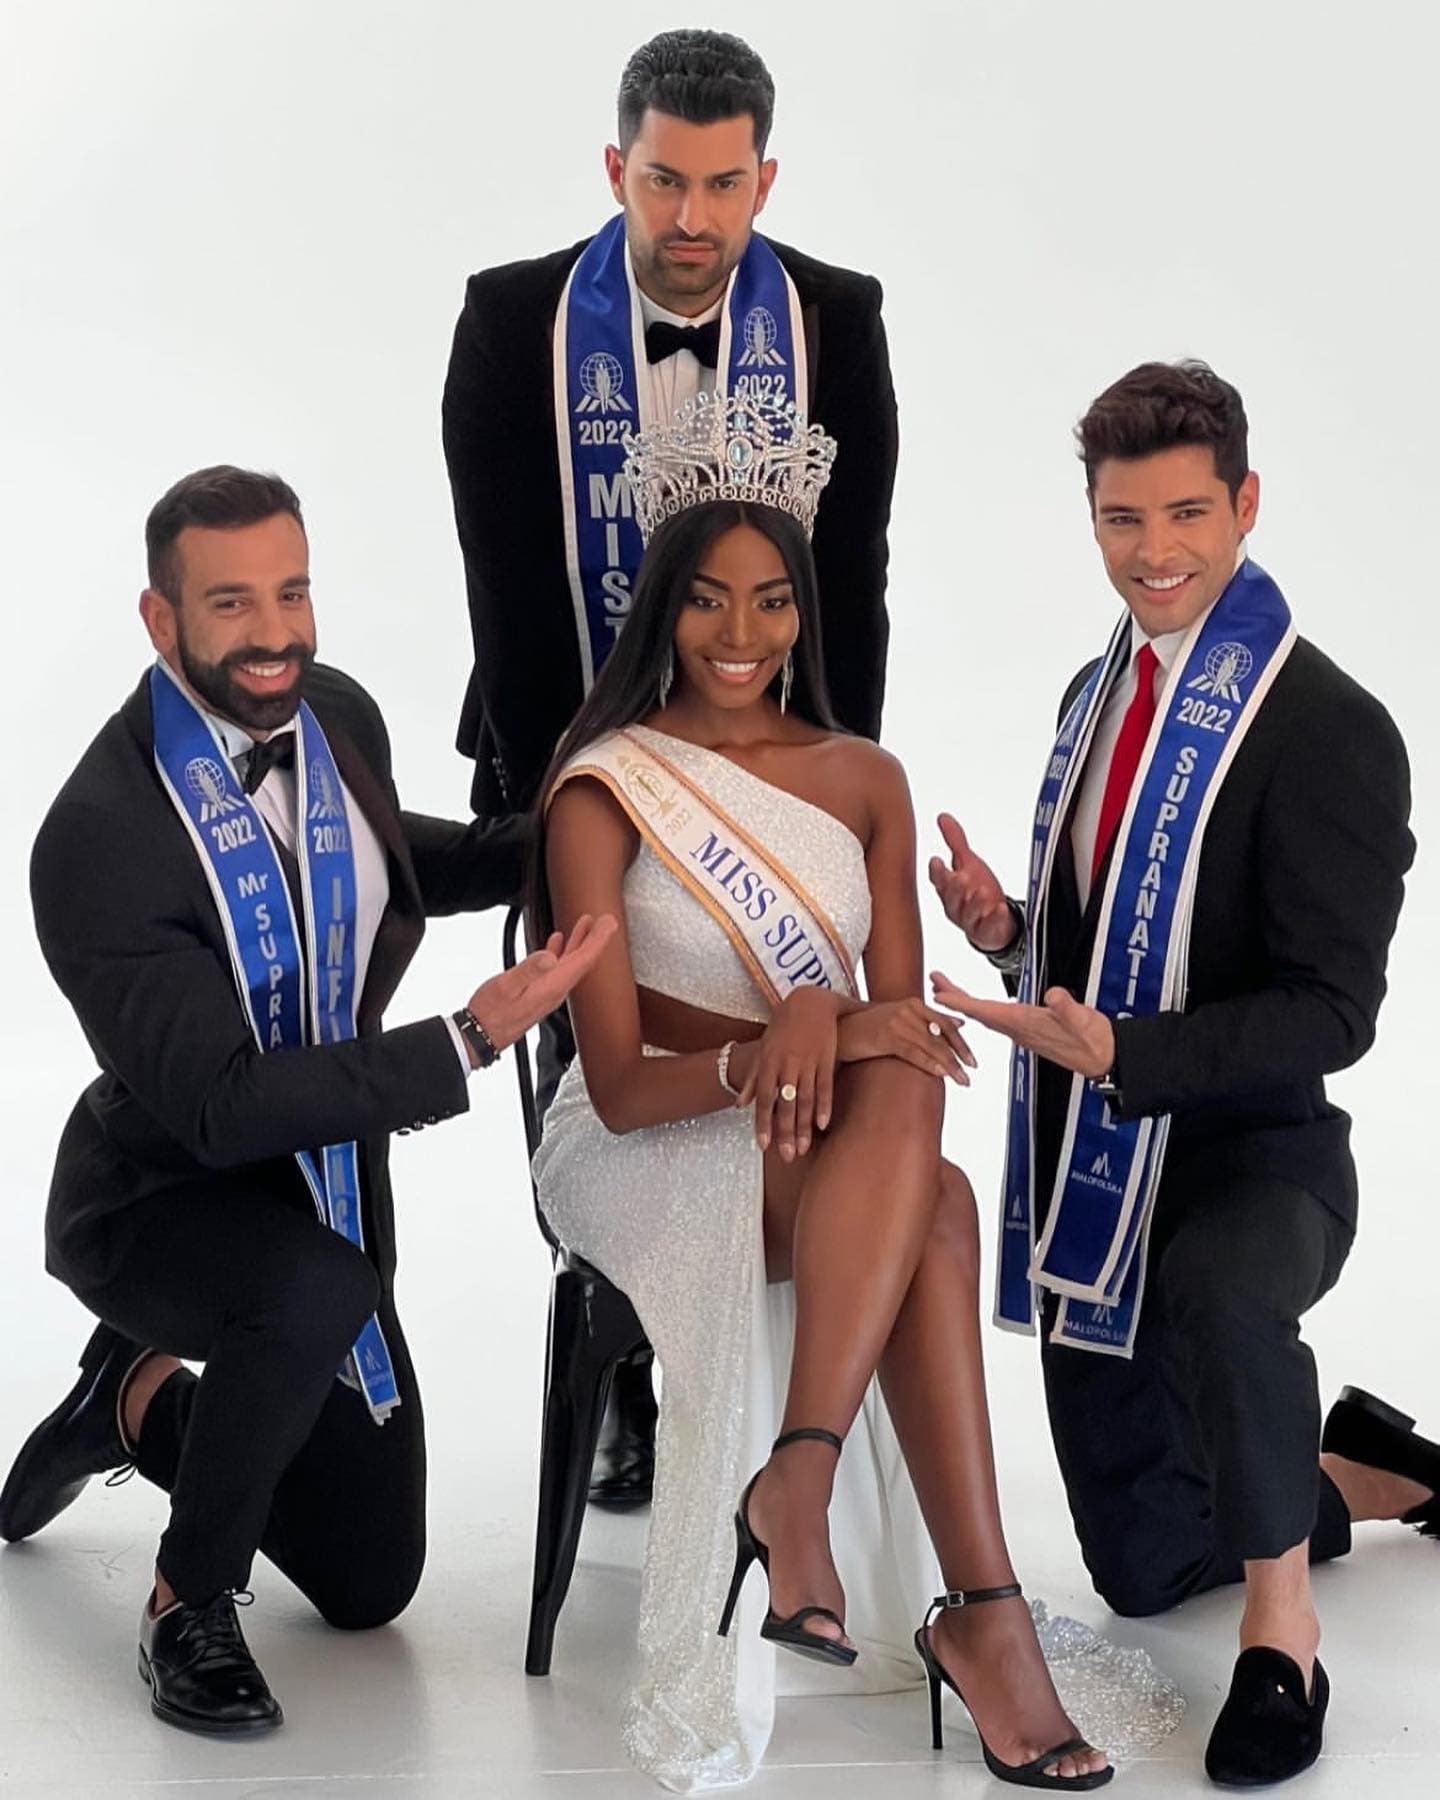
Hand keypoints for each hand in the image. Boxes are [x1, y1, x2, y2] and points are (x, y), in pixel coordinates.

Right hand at [467, 914, 617, 1054]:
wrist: (480, 1035)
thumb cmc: (491, 1013)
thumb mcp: (506, 986)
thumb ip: (528, 970)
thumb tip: (549, 956)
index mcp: (552, 986)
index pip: (583, 960)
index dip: (598, 939)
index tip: (608, 923)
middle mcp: (555, 991)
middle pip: (582, 961)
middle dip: (595, 939)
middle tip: (606, 922)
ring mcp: (548, 993)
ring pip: (570, 964)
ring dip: (580, 944)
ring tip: (586, 926)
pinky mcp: (539, 994)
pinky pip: (556, 970)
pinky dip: (561, 953)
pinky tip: (557, 944)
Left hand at [737, 988, 840, 1160]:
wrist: (810, 1001)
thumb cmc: (783, 1026)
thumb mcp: (763, 1049)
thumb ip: (752, 1079)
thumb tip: (739, 1105)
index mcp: (769, 1063)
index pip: (764, 1099)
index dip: (763, 1123)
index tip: (764, 1146)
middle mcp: (787, 1065)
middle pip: (785, 1105)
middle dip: (785, 1132)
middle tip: (787, 1157)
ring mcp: (807, 1062)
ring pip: (805, 1100)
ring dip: (804, 1126)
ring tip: (804, 1148)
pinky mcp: (826, 1059)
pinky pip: (825, 1087)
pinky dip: (824, 1106)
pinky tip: (823, 1125)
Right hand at [837, 998, 976, 1083]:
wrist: (838, 1028)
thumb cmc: (867, 1027)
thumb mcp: (898, 1018)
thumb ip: (925, 1021)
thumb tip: (958, 1023)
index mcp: (913, 1004)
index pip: (945, 1023)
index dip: (961, 1043)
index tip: (971, 1060)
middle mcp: (908, 1009)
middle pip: (942, 1035)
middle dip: (960, 1055)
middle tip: (971, 1072)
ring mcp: (898, 1022)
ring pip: (932, 1046)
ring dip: (950, 1065)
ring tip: (962, 1080)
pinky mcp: (887, 1036)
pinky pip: (914, 1052)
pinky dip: (930, 1064)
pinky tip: (941, 1075)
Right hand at [927, 814, 1015, 952]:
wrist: (994, 920)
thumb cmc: (978, 890)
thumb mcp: (968, 862)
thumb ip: (955, 841)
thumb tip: (943, 817)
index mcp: (948, 889)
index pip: (938, 880)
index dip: (937, 872)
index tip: (937, 860)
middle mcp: (956, 906)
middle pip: (951, 898)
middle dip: (955, 889)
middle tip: (961, 877)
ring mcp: (971, 921)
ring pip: (968, 914)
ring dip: (974, 903)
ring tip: (981, 893)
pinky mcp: (986, 931)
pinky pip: (989, 927)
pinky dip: (994, 918)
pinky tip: (999, 908)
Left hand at [929, 972, 1114, 1079]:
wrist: (1103, 1058)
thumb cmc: (1092, 1040)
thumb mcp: (1082, 1019)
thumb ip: (1067, 1007)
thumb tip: (1053, 995)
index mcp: (1023, 1022)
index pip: (983, 1010)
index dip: (959, 1001)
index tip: (938, 993)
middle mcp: (1017, 1028)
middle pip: (976, 1012)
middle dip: (953, 997)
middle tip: (933, 980)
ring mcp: (1022, 1031)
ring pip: (984, 1015)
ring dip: (964, 1002)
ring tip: (947, 990)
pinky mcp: (1029, 1030)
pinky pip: (995, 1018)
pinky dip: (981, 1009)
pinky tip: (978, 1006)